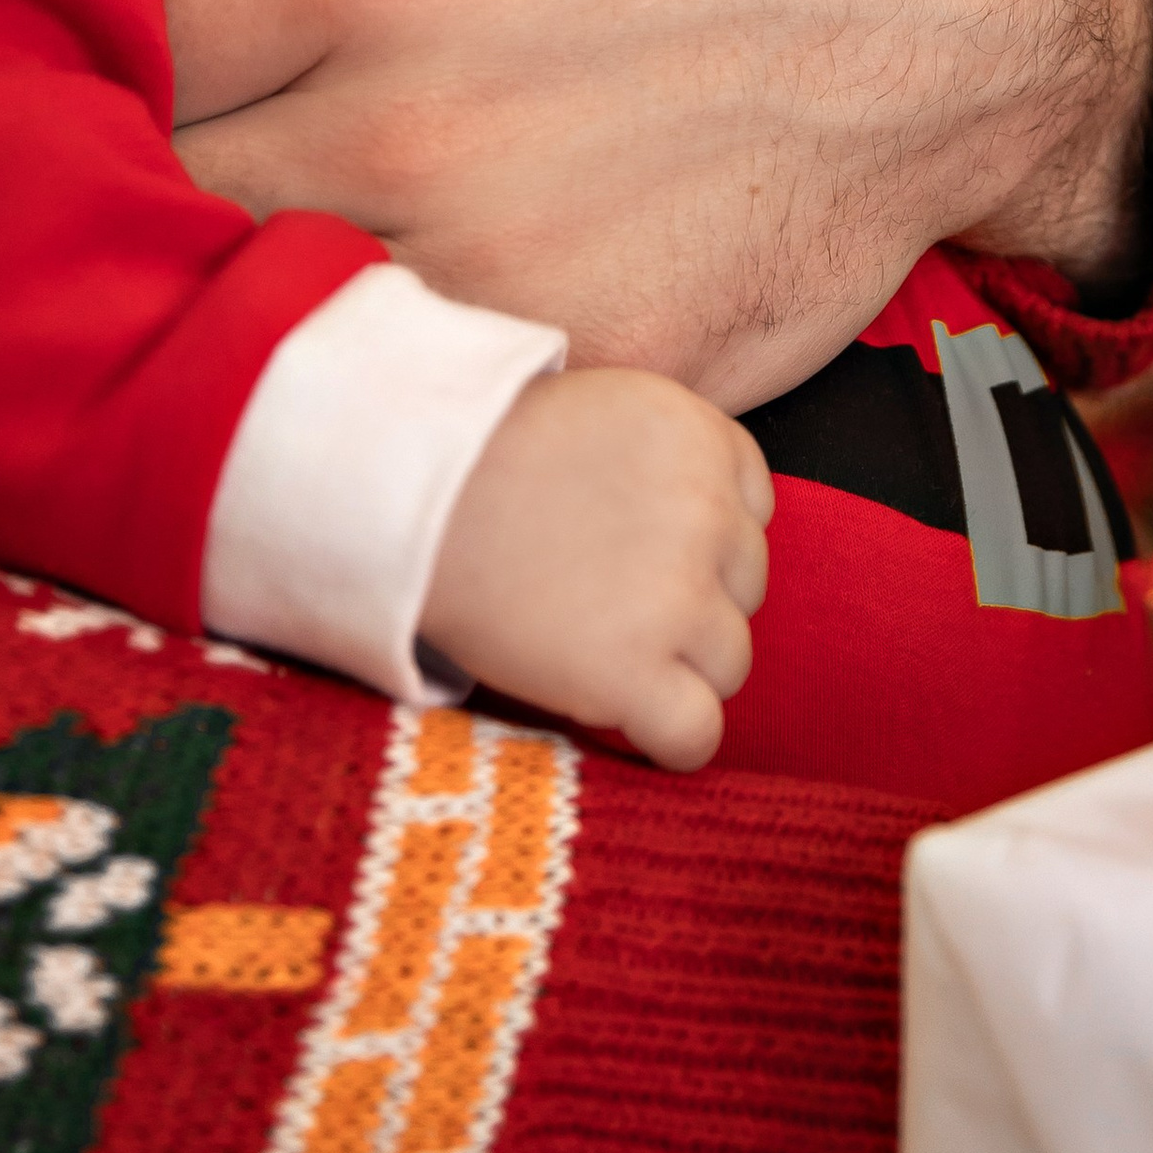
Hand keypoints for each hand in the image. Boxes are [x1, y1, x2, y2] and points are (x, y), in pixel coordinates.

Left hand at [165, 0, 1152, 411]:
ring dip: (266, 265)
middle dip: (158, 160)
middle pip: (166, 197)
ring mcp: (501, 274)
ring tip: (309, 206)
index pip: (125, 37)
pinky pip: (433, 397)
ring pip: (278, 310)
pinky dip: (412, 359)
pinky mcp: (592, 367)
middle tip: (223, 117)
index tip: (167, 19)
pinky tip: (439, 284)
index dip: (118, 30)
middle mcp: (408, 139)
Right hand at [421, 365, 772, 767]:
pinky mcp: (634, 673)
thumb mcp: (600, 411)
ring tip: (603, 658)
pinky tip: (631, 728)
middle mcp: (706, 513)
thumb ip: (666, 460)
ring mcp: (677, 597)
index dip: (700, 542)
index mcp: (700, 437)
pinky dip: (670, 742)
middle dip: (690, 603)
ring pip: (730, 662)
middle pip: (744, 587)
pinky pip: (697, 734)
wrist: (400, 501)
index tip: (642, 555)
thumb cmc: (477, 457)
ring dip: (679, 671)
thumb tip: (701, 525)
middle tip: (608, 606)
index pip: (751, 510)